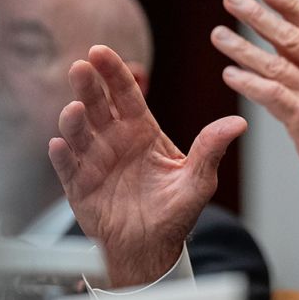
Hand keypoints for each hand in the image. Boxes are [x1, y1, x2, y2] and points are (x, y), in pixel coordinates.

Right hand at [47, 45, 246, 287]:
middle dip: (88, 86)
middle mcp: (114, 140)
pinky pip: (67, 167)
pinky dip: (63, 156)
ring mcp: (94, 161)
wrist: (151, 248)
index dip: (113, 72)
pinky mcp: (78, 186)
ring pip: (78, 133)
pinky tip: (59, 145)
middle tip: (81, 68)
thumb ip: (211, 149)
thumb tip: (239, 123)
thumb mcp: (199, 180)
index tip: (100, 51)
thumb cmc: (174, 211)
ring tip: (74, 111)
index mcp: (141, 131)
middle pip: (98, 106)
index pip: (126, 94)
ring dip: (73, 120)